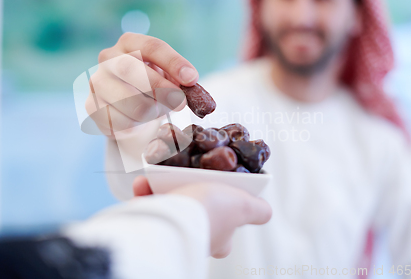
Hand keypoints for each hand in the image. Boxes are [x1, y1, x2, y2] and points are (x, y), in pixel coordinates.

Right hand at [85, 33, 198, 136]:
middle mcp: (108, 58)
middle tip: (180, 102)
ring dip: (152, 110)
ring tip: (160, 111)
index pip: (152, 47)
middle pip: (132, 70)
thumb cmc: (152, 84)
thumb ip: (178, 78)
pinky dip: (137, 124)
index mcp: (129, 43)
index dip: (173, 63)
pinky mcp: (92, 106)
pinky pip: (119, 120)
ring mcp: (97, 82)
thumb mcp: (167, 75)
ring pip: (127, 99)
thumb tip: (190, 82)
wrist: (127, 105)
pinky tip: (142, 121)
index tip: (191, 79)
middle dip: (161, 88)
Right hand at [132, 176, 272, 258]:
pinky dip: (145, 189)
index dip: (224, 204)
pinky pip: (148, 203)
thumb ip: (257, 210)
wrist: (172, 216)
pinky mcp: (150, 222)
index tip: (217, 185)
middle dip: (188, 188)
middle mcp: (196, 236)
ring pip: (169, 203)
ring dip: (164, 185)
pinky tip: (145, 182)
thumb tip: (266, 212)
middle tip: (186, 174)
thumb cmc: (208, 212)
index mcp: (218, 236)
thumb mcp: (243, 205)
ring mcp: (172, 229)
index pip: (226, 222)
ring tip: (162, 174)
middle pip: (195, 209)